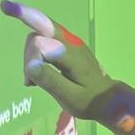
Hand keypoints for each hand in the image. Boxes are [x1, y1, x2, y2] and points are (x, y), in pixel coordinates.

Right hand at [1, 0, 134, 131]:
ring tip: (33, 80)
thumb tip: (30, 65)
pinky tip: (36, 70)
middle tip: (29, 82)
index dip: (29, 59)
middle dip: (27, 55)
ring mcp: (69, 41)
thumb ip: (51, 81)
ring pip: (37, 35)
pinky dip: (35, 52)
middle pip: (36, 34)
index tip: (29, 83)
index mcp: (71, 54)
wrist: (107, 99)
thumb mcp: (70, 97)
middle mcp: (69, 41)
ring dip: (30, 55)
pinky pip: (44, 38)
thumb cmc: (89, 101)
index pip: (39, 45)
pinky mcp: (66, 45)